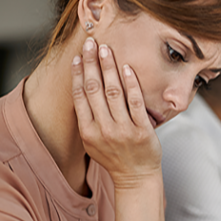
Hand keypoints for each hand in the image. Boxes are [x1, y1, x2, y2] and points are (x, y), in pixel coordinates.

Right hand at [71, 37, 161, 188]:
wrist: (136, 177)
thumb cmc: (114, 158)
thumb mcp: (93, 144)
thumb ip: (87, 121)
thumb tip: (80, 92)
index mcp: (88, 132)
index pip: (80, 96)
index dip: (78, 74)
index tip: (78, 56)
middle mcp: (103, 130)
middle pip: (94, 89)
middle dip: (91, 63)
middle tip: (91, 42)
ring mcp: (124, 130)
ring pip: (114, 92)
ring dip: (109, 68)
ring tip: (106, 50)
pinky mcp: (142, 131)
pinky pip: (136, 102)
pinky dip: (131, 84)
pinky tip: (127, 68)